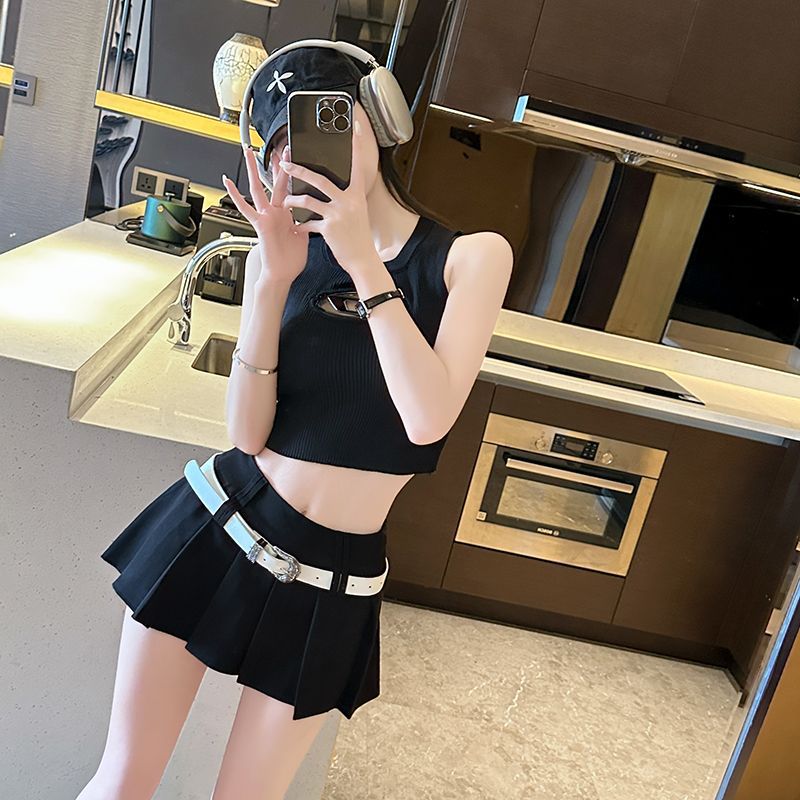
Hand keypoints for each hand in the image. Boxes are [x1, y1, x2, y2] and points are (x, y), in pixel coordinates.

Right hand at [221, 143, 308, 285]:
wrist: (282, 275)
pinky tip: (227, 182)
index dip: (294, 174)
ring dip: (254, 170)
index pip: (291, 188)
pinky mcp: (259, 224)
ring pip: (258, 188)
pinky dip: (235, 195)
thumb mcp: (303, 235)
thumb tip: (317, 213)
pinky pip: (245, 208)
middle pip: (276, 183)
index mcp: (287, 214)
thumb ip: (306, 221)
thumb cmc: (291, 260)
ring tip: (248, 152)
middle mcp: (275, 212)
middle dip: (279, 165)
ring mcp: (266, 216)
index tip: (299, 159)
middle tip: (283, 146)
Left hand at [278, 119, 378, 277]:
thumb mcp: (358, 212)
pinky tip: (297, 227)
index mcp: (356, 195)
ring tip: (284, 199)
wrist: (363, 259)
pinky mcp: (329, 229)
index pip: (355, 166)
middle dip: (299, 171)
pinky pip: (308, 223)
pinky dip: (300, 225)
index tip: (352, 129)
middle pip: (320, 179)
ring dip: (292, 199)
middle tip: (286, 164)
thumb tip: (338, 185)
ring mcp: (337, 215)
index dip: (354, 148)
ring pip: (308, 199)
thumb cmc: (359, 236)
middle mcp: (347, 202)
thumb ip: (348, 197)